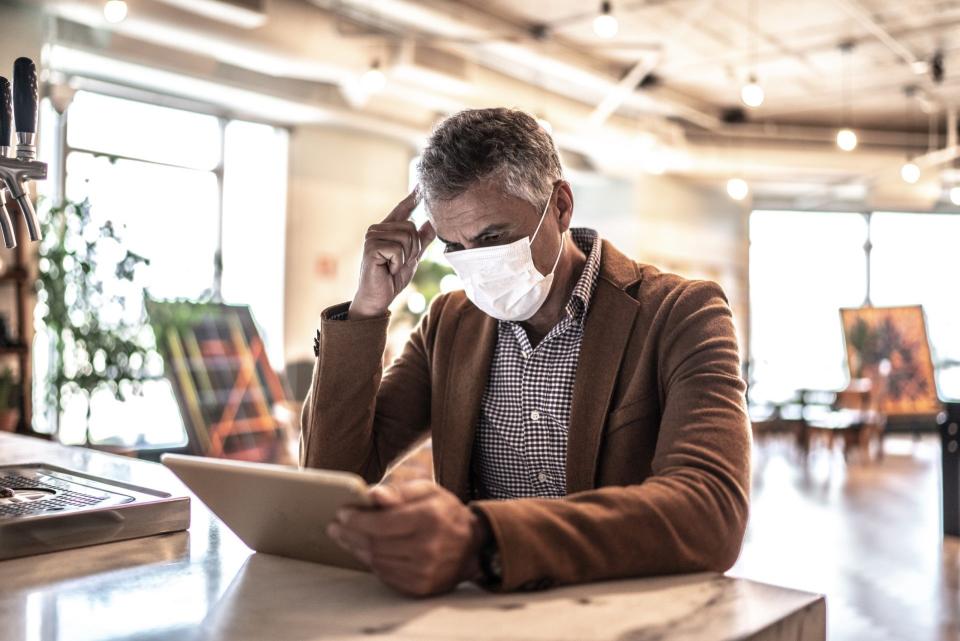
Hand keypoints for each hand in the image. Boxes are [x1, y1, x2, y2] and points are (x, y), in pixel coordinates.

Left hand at [326, 480, 486, 596]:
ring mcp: (424, 571)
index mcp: (429, 519)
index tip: (342, 512)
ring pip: (377, 561)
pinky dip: (372, 562)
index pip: (382, 523)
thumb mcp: (428, 491)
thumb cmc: (445, 513)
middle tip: (335, 526)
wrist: (473, 547)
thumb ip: (399, 491)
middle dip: (350, 534)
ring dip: (356, 548)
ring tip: (345, 537)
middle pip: (375, 544)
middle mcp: (427, 548)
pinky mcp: (420, 587)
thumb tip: (372, 494)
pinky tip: (365, 551)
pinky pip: (386, 575)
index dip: (357, 518)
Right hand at [348, 186, 435, 319]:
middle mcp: (377, 229)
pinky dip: (398, 263)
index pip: (401, 210)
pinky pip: (399, 249)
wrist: (378, 298)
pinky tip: (387, 269)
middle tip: (399, 263)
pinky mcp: (371, 247)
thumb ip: (421, 241)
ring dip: (406, 257)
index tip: (420, 186)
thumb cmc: (391, 279)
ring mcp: (372, 237)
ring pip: (407, 237)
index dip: (411, 199)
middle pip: (411, 227)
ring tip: (393, 266)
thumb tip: (432, 223)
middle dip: (413, 249)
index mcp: (387, 230)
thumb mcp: (412, 258)